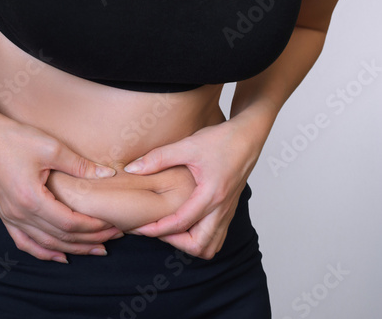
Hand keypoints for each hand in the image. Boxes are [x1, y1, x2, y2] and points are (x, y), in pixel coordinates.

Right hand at [0, 113, 121, 262]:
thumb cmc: (14, 138)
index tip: (113, 224)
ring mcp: (10, 216)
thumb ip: (80, 165)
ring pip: (45, 244)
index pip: (70, 223)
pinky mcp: (6, 214)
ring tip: (95, 250)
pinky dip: (43, 251)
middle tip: (113, 238)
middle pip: (61, 238)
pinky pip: (25, 242)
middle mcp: (19, 213)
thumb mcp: (52, 148)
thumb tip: (107, 174)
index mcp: (31, 199)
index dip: (94, 227)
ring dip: (72, 249)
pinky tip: (59, 255)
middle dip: (90, 240)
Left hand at [124, 119, 263, 259]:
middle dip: (175, 243)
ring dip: (190, 244)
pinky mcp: (229, 209)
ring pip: (211, 246)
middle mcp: (222, 208)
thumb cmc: (222, 139)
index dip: (157, 230)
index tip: (140, 228)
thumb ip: (158, 158)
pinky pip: (216, 236)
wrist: (249, 136)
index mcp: (211, 194)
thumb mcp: (187, 145)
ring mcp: (228, 211)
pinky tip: (186, 223)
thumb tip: (132, 168)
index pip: (181, 223)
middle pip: (200, 246)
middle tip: (157, 230)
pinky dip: (200, 238)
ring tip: (172, 230)